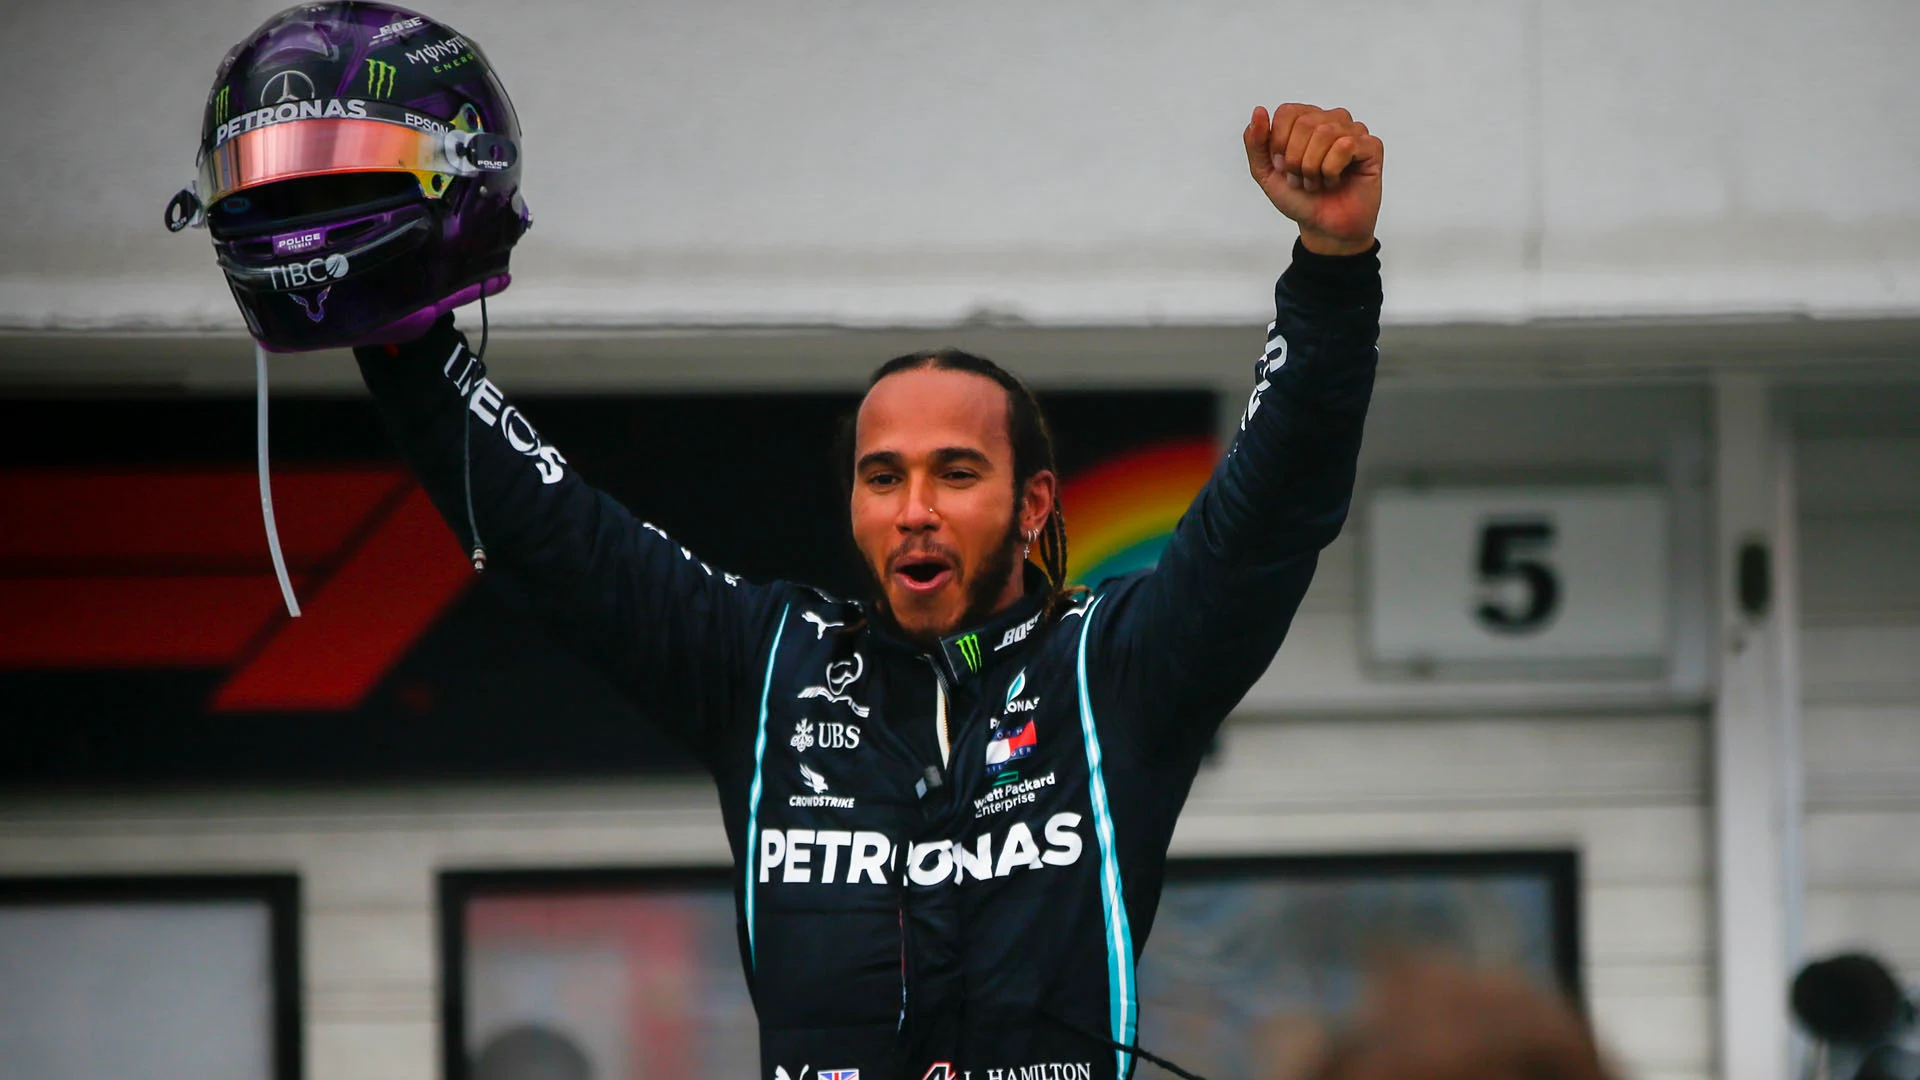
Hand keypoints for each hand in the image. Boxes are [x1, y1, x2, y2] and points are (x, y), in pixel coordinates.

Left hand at [1244, 103, 1382, 255]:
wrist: (1322, 228)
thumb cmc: (1299, 198)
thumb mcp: (1265, 172)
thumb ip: (1256, 143)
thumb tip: (1259, 111)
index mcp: (1306, 119)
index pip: (1287, 112)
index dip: (1279, 143)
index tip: (1283, 167)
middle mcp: (1331, 119)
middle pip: (1305, 123)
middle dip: (1296, 160)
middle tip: (1302, 179)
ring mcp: (1353, 131)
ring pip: (1325, 133)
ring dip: (1313, 168)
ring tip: (1317, 182)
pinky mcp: (1371, 146)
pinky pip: (1345, 146)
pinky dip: (1332, 170)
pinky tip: (1335, 181)